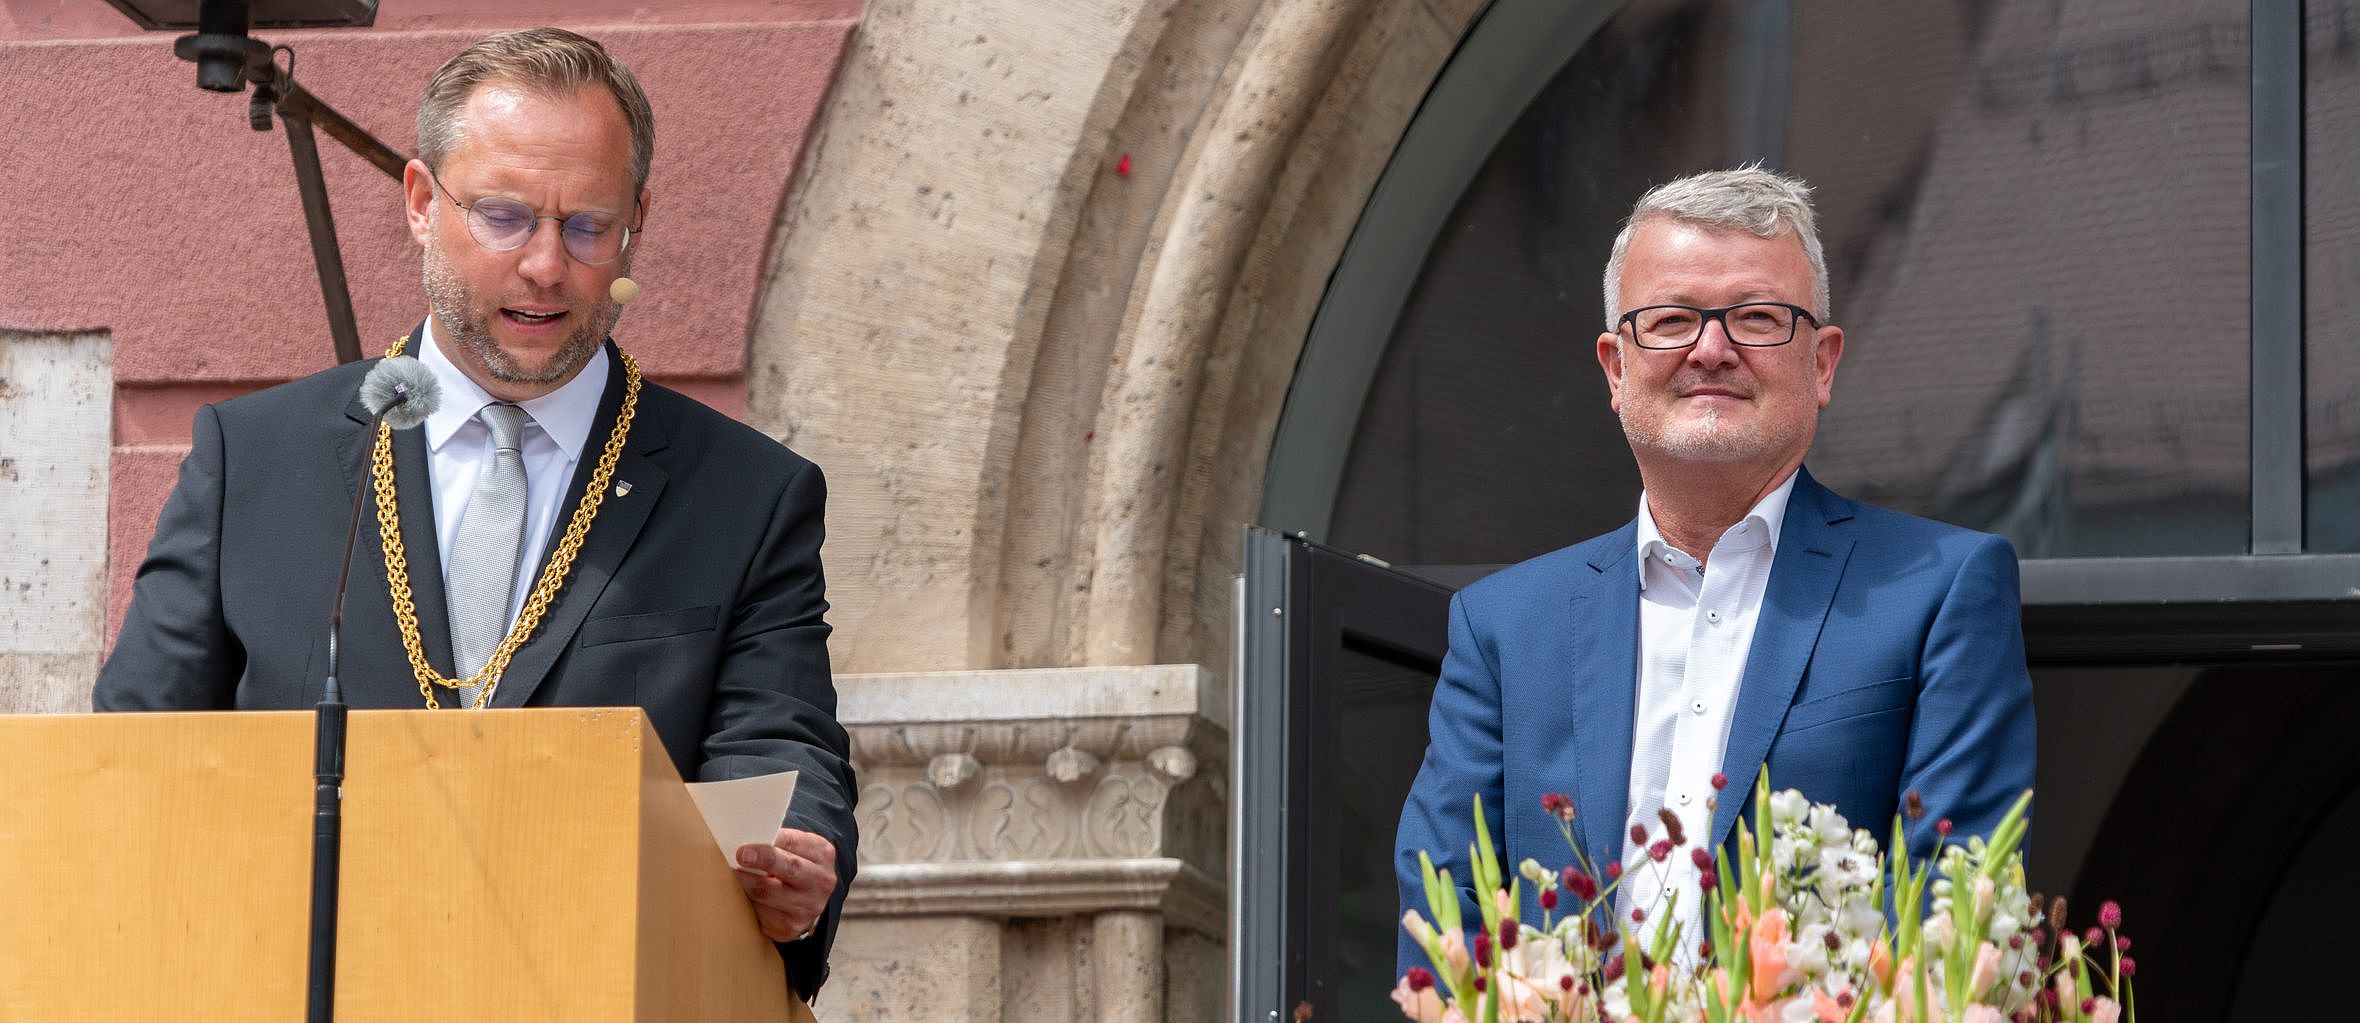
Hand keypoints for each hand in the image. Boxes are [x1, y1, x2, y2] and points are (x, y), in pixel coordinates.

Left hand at [734, 827, 837, 942]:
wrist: (808, 897)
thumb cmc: (795, 864)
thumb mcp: (797, 847)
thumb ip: (778, 842)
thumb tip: (745, 839)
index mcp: (823, 854)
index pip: (795, 843)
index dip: (770, 843)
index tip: (748, 845)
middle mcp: (821, 882)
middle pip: (790, 868)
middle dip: (763, 860)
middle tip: (741, 856)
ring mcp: (808, 907)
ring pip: (769, 893)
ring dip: (747, 882)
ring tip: (734, 873)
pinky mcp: (790, 927)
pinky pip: (761, 914)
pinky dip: (748, 902)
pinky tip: (742, 893)